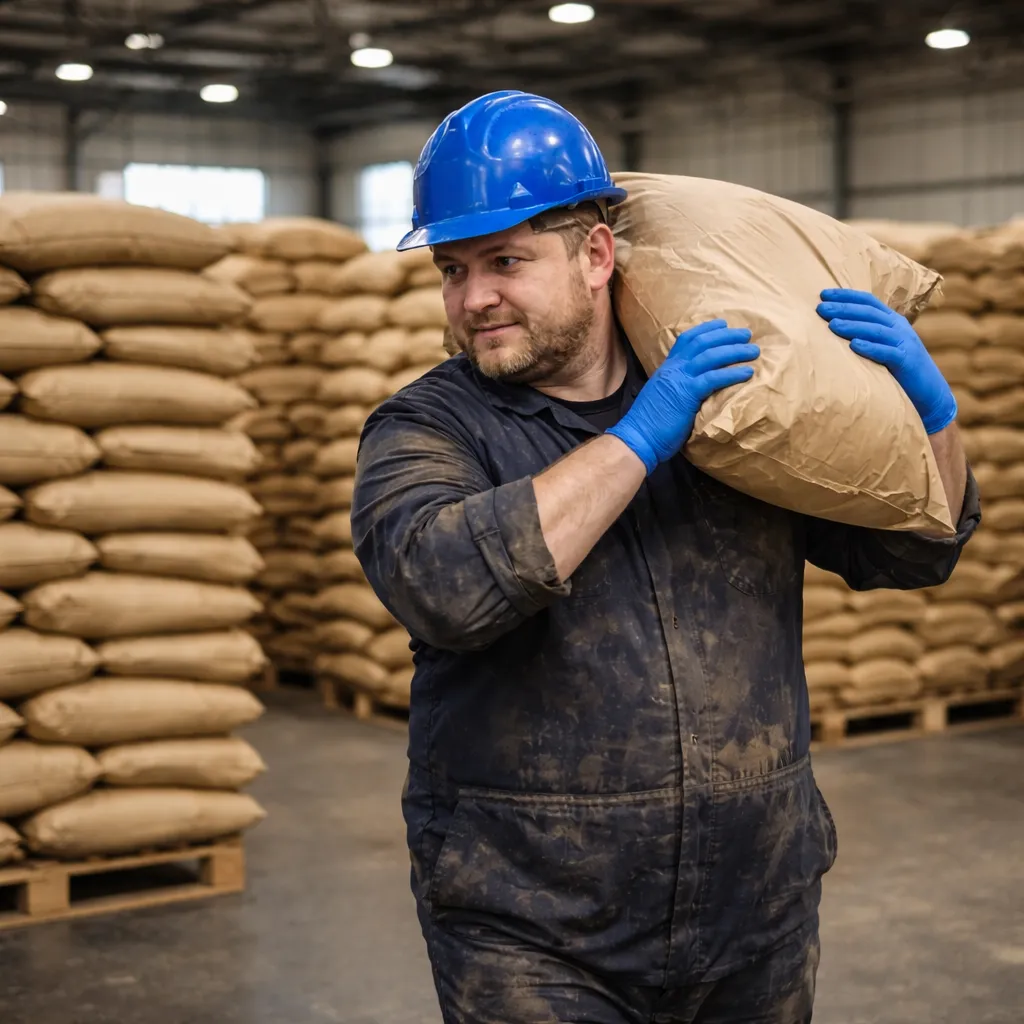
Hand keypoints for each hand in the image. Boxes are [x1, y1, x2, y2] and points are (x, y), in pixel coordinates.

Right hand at [608, 320, 759, 473]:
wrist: (637, 438)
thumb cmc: (650, 425)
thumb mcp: (663, 397)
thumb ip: (677, 388)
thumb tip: (693, 389)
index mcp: (667, 369)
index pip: (686, 339)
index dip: (706, 329)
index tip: (723, 324)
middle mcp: (673, 369)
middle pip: (702, 342)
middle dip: (726, 335)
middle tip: (746, 334)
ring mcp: (679, 380)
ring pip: (710, 356)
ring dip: (735, 351)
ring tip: (753, 351)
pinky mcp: (687, 394)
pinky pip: (713, 378)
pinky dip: (732, 373)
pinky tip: (747, 372)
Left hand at [817, 288, 956, 434]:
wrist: (929, 392)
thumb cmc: (898, 369)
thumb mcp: (883, 346)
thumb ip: (866, 335)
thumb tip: (832, 327)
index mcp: (892, 320)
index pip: (868, 301)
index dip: (846, 296)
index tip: (823, 294)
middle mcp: (899, 327)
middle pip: (869, 313)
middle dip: (844, 308)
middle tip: (820, 308)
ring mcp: (904, 343)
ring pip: (876, 330)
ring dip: (853, 326)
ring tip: (832, 325)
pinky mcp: (907, 361)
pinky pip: (887, 352)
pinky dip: (871, 347)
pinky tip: (854, 345)